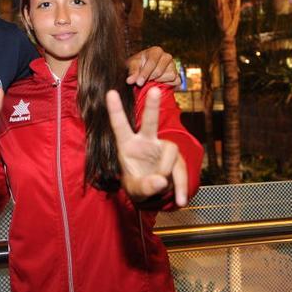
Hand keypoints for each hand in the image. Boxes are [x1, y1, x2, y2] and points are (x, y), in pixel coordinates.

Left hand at [106, 87, 187, 206]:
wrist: (154, 193)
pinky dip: (182, 186)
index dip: (115, 110)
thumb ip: (146, 186)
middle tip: (154, 90)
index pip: (120, 126)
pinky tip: (181, 201)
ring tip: (162, 187)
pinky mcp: (176, 157)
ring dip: (168, 171)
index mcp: (128, 145)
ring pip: (170, 151)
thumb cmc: (138, 185)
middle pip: (150, 122)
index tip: (110, 92)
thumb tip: (162, 180)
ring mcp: (162, 148)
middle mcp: (146, 142)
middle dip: (152, 106)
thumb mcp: (136, 189)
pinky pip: (181, 168)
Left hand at [126, 46, 179, 86]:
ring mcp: (173, 66)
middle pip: (159, 71)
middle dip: (150, 78)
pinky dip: (168, 84)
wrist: (144, 70)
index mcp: (156, 51)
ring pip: (169, 76)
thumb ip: (132, 72)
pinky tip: (159, 83)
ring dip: (159, 81)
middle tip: (143, 81)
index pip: (152, 62)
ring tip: (151, 80)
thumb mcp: (132, 66)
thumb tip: (129, 80)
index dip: (145, 73)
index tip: (138, 83)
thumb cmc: (138, 65)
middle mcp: (167, 56)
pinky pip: (176, 81)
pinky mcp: (177, 75)